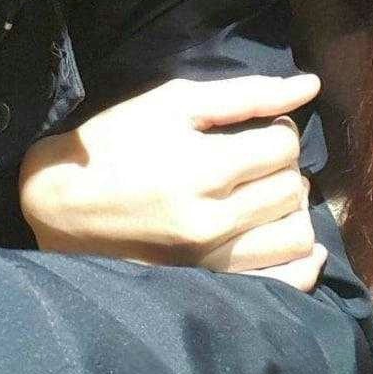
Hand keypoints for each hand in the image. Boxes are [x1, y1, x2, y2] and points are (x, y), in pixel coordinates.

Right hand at [20, 74, 326, 289]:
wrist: (63, 203)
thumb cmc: (116, 141)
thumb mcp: (173, 102)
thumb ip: (247, 94)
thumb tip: (310, 85)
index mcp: (205, 167)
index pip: (284, 146)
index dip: (278, 130)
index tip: (255, 130)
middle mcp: (214, 220)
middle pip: (291, 188)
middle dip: (282, 167)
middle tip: (256, 160)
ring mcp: (213, 262)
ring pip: (295, 236)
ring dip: (291, 209)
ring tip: (264, 196)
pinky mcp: (211, 287)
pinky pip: (284, 283)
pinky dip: (298, 260)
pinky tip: (283, 237)